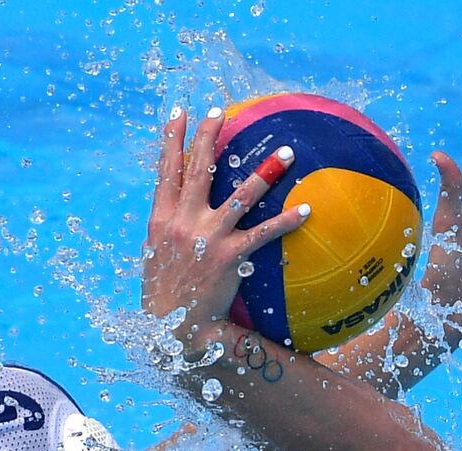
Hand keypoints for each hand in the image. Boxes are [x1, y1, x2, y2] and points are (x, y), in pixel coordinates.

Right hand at [141, 106, 309, 355]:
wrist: (172, 329)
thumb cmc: (163, 298)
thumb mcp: (156, 258)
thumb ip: (168, 231)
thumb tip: (178, 213)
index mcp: (160, 220)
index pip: (166, 170)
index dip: (171, 139)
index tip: (178, 112)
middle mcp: (183, 222)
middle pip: (198, 168)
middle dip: (209, 135)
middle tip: (219, 111)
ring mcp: (208, 236)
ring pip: (242, 194)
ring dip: (267, 170)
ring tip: (287, 152)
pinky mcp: (230, 256)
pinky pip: (264, 233)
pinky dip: (286, 220)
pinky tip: (306, 210)